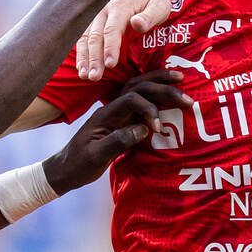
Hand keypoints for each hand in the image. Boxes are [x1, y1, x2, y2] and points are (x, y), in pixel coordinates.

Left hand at [42, 71, 191, 192]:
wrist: (65, 169)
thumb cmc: (79, 164)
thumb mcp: (97, 156)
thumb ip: (119, 140)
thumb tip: (144, 129)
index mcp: (105, 115)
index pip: (131, 99)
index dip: (148, 109)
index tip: (157, 128)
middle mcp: (112, 109)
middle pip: (138, 87)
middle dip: (163, 88)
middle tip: (186, 96)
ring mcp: (116, 113)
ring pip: (139, 89)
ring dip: (160, 84)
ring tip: (180, 82)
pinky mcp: (121, 120)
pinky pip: (140, 101)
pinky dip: (155, 95)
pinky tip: (167, 95)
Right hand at [76, 0, 172, 79]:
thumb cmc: (154, 1)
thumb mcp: (159, 6)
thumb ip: (149, 16)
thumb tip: (136, 24)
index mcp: (120, 7)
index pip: (112, 29)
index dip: (110, 47)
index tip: (110, 64)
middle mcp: (104, 11)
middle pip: (95, 36)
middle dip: (94, 58)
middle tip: (94, 76)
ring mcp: (97, 17)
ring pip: (85, 38)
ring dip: (84, 58)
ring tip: (84, 75)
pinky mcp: (94, 23)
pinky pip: (83, 38)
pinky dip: (81, 53)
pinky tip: (81, 68)